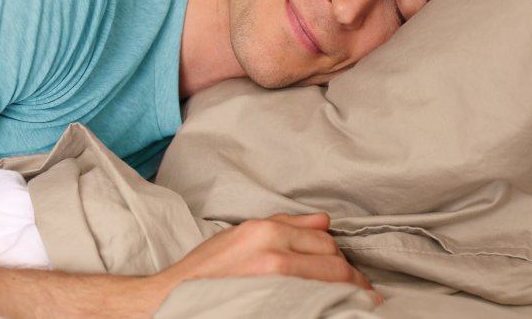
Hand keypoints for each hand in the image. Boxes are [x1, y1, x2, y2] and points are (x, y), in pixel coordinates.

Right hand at [155, 213, 372, 292]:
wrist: (172, 299)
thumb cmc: (205, 271)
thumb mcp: (240, 236)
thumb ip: (285, 225)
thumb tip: (324, 221)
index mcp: (265, 230)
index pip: (323, 239)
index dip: (339, 257)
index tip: (348, 272)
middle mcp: (272, 252)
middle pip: (331, 260)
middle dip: (350, 277)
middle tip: (360, 292)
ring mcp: (273, 282)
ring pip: (329, 283)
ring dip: (348, 293)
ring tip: (357, 305)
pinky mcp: (272, 305)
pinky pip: (313, 305)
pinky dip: (330, 308)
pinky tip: (336, 314)